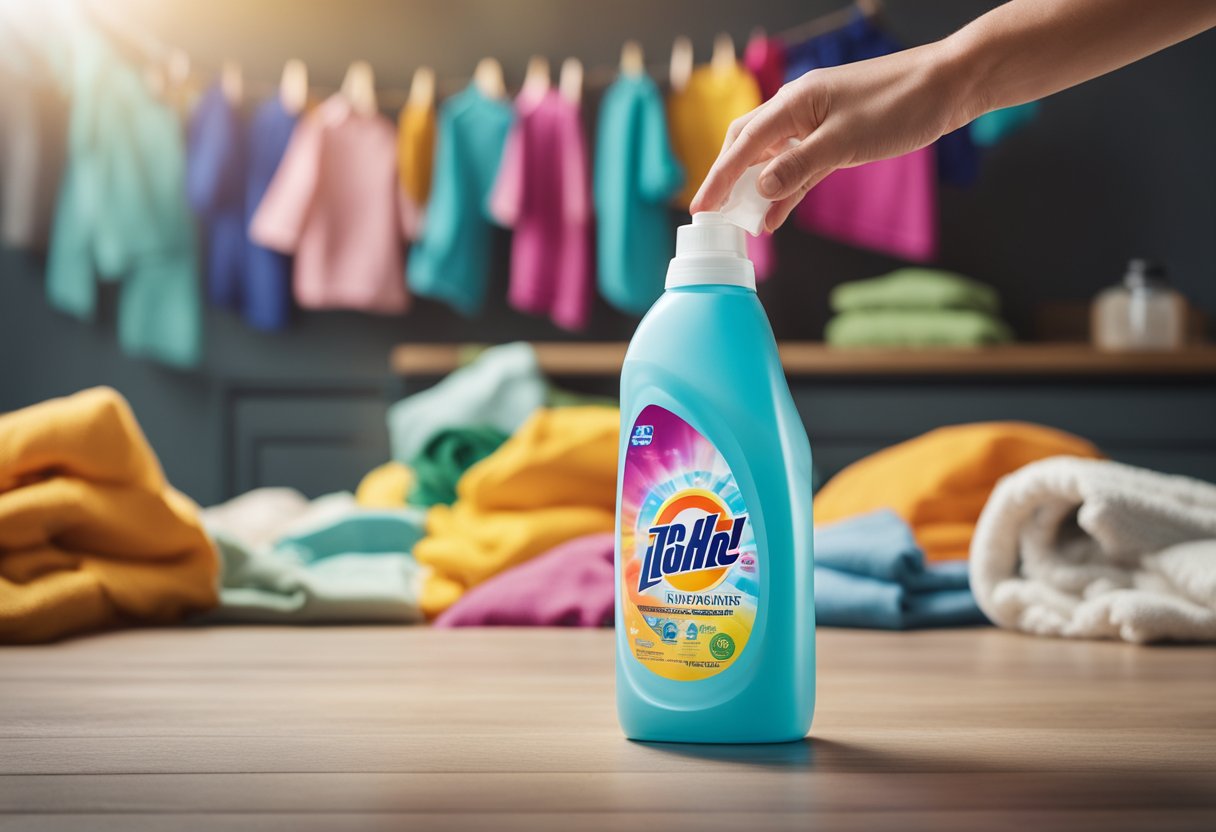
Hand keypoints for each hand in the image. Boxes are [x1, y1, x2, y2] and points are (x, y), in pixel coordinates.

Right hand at [691, 41, 968, 231]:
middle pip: (747, 144)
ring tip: (739, 221)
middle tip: (711, 213)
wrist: (947, 86)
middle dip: (727, 178)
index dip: (718, 178)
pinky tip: (775, 214)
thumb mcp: (845, 142)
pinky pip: (799, 166)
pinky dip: (785, 190)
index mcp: (794, 103)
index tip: (700, 208)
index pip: (742, 144)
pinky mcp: (836, 137)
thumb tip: (759, 189)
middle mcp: (798, 110)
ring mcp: (817, 123)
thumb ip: (799, 166)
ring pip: (772, 157)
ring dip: (755, 188)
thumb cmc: (901, 104)